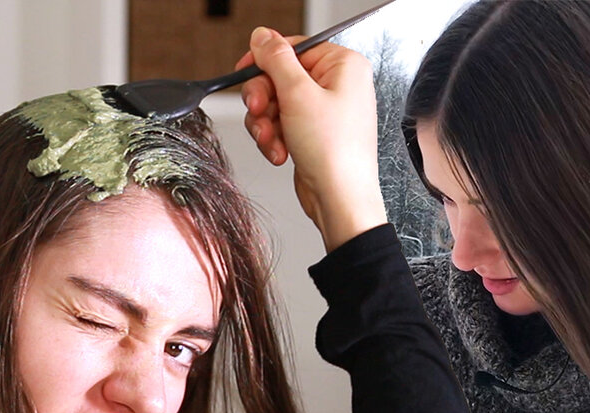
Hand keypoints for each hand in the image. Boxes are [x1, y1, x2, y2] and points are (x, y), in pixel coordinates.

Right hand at [238, 27, 387, 251]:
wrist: (340, 200)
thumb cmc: (334, 152)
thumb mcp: (297, 94)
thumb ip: (276, 58)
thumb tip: (262, 36)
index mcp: (344, 66)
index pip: (294, 47)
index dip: (265, 60)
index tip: (245, 71)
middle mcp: (338, 85)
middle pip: (280, 76)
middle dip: (264, 99)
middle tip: (260, 111)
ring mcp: (326, 111)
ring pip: (276, 103)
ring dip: (265, 123)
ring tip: (272, 140)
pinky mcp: (314, 133)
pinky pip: (282, 124)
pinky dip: (274, 138)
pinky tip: (280, 153)